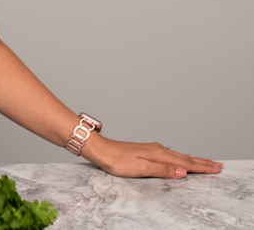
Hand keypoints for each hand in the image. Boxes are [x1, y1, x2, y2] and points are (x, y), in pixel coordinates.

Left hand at [83, 134, 223, 177]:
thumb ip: (163, 170)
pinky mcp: (147, 151)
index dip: (202, 167)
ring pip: (179, 155)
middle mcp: (158, 149)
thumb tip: (183, 171)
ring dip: (193, 159)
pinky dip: (181, 157)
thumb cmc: (117, 160)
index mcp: (159, 154)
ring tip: (206, 161)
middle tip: (219, 166)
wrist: (100, 150)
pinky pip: (170, 154)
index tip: (217, 169)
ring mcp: (153, 149)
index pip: (186, 162)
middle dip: (203, 162)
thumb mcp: (141, 168)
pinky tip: (180, 157)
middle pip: (185, 157)